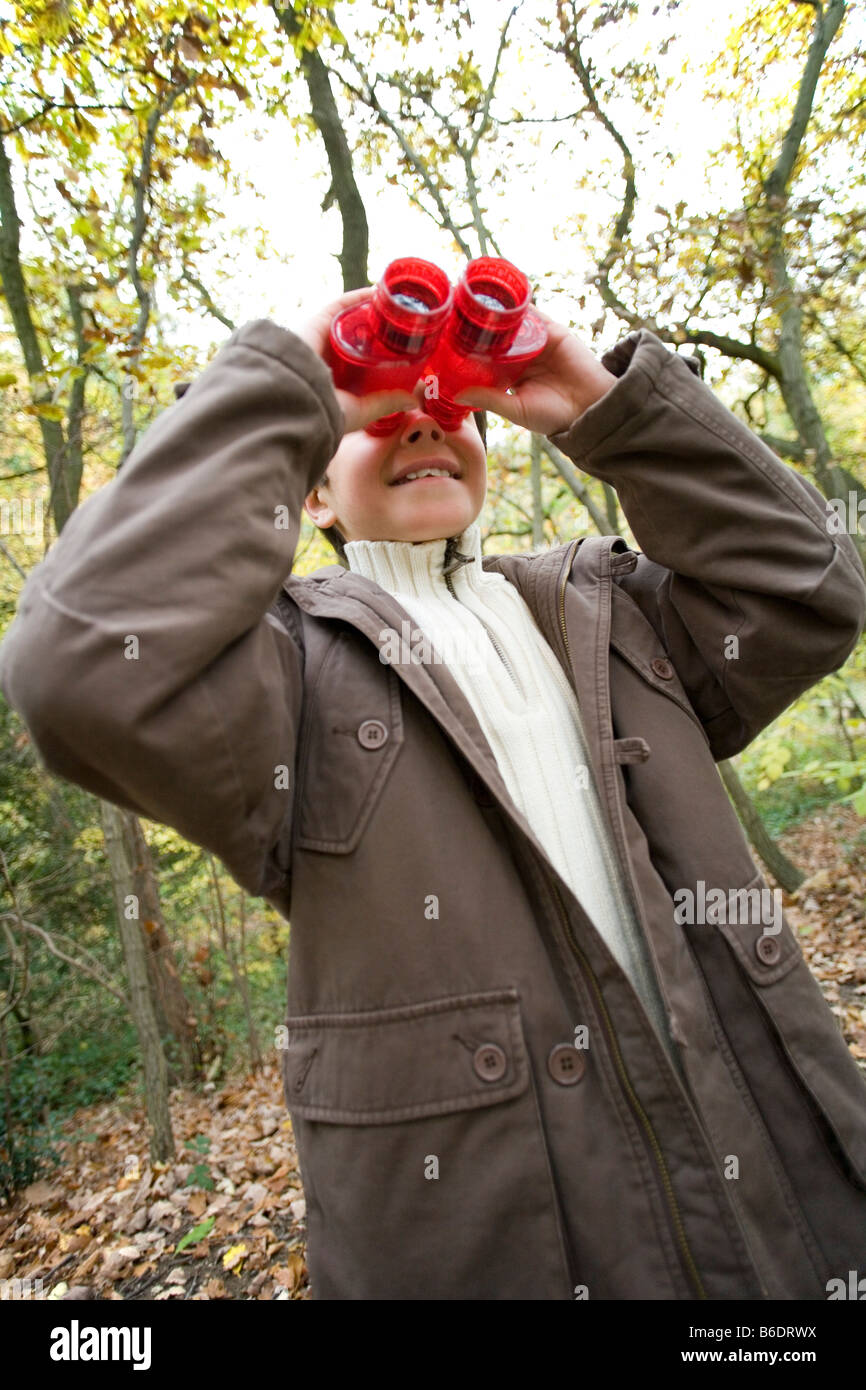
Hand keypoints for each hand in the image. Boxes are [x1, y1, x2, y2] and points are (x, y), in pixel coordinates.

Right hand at [297, 286, 418, 434]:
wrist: (293, 397)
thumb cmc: (322, 411)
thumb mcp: (361, 410)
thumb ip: (385, 402)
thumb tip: (413, 399)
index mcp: (338, 380)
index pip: (363, 364)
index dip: (382, 355)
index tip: (405, 349)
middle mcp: (330, 357)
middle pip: (359, 337)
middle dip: (380, 329)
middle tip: (405, 322)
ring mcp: (324, 338)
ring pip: (351, 319)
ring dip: (372, 310)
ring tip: (397, 303)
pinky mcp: (318, 322)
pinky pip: (341, 305)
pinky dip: (359, 297)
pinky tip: (379, 291)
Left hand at [454, 308, 616, 434]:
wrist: (590, 409)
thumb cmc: (553, 417)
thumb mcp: (515, 410)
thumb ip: (489, 399)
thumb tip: (457, 395)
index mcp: (508, 374)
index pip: (482, 356)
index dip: (465, 348)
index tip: (443, 341)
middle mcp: (520, 354)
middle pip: (493, 335)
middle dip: (475, 324)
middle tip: (449, 311)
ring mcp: (536, 341)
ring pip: (510, 322)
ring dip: (493, 311)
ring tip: (469, 299)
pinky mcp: (552, 331)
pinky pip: (532, 314)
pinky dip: (518, 306)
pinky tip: (500, 300)